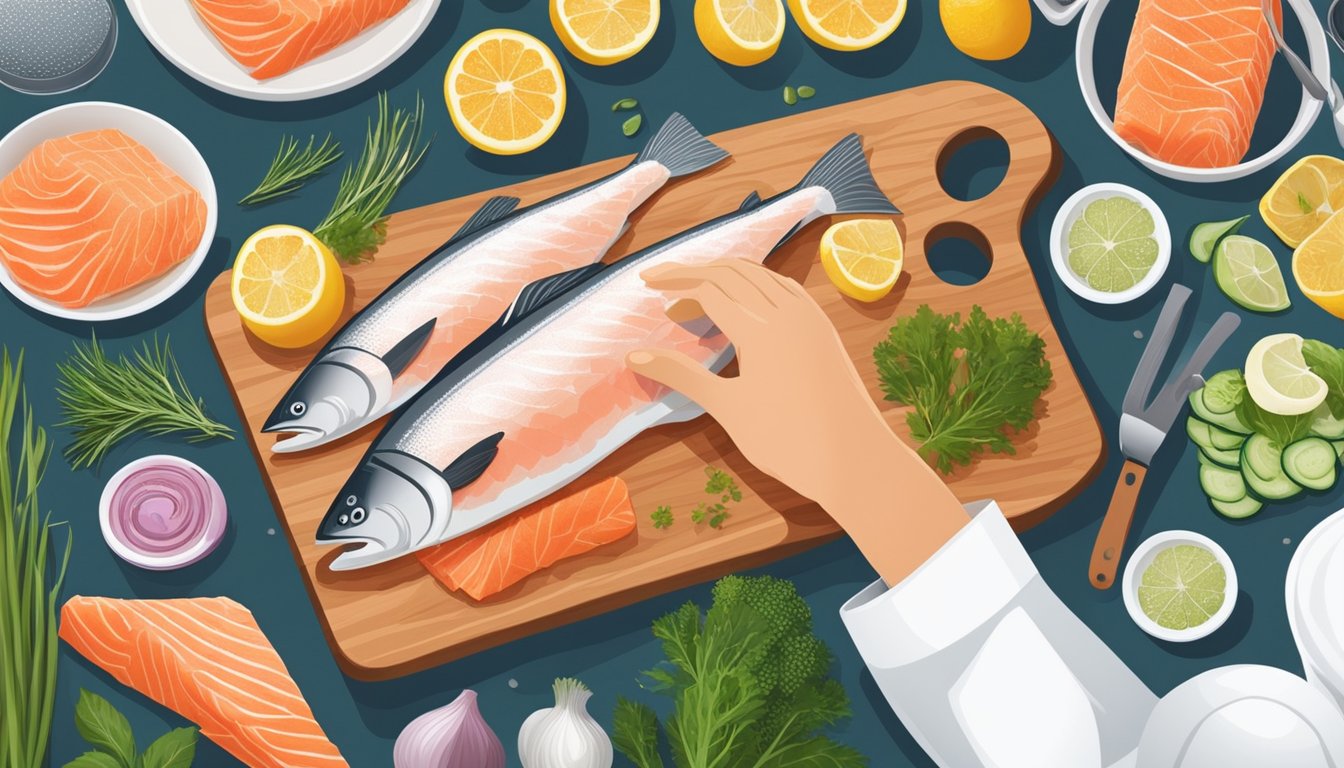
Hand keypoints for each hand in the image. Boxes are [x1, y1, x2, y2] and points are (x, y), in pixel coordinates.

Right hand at [627, 259, 967, 583]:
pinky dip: (755, 286)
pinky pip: (783, 290)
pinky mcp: (823, 329)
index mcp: (760, 328)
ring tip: (695, 298)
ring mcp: (810, 318)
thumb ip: (681, 374)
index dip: (674, 283)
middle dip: (694, 273)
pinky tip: (744, 304)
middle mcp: (787, 311)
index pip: (709, 288)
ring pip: (760, 276)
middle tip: (661, 285)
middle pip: (733, 273)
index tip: (646, 285)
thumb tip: (632, 355)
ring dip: (725, 278)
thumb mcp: (727, 407)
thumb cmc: (787, 440)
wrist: (856, 460)